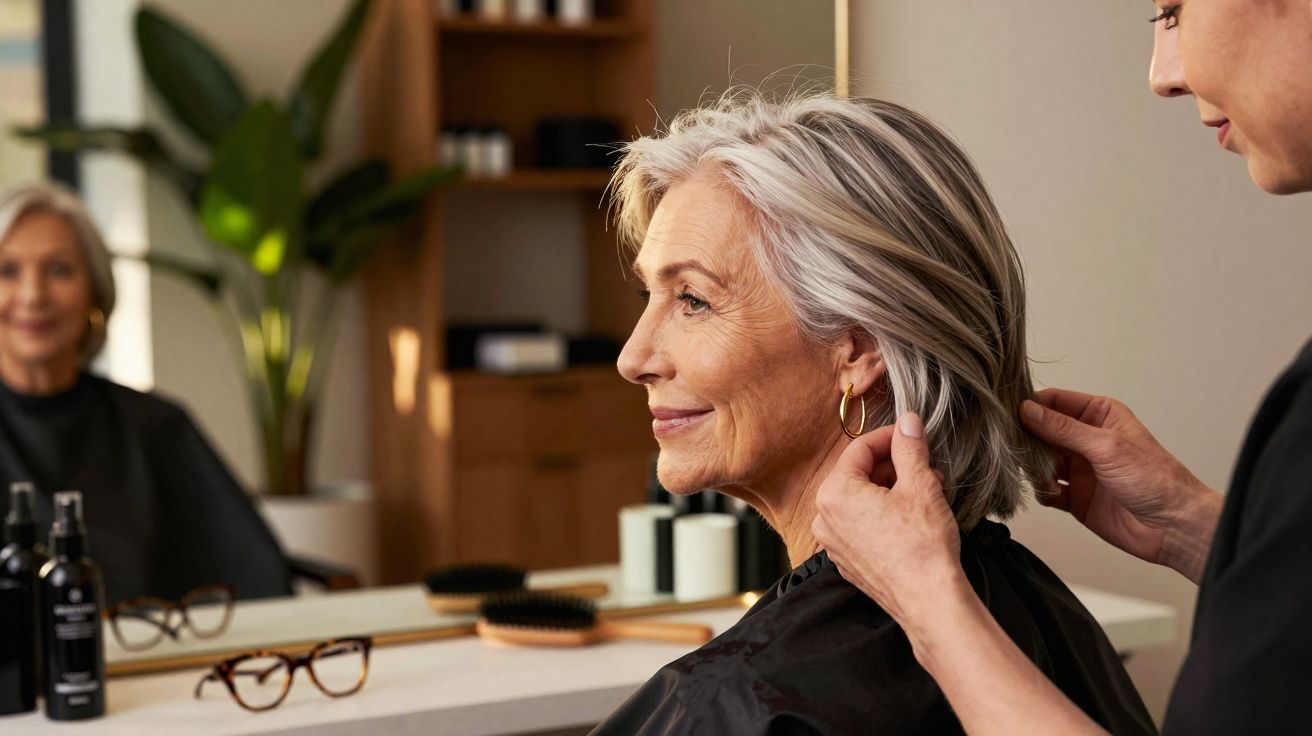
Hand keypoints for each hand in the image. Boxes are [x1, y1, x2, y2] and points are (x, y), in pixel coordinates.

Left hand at [813, 413, 965, 627]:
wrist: (929, 601)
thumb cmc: (922, 547)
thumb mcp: (920, 485)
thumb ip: (909, 448)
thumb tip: (907, 422)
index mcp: (835, 493)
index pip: (859, 448)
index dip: (889, 437)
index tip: (911, 433)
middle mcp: (825, 518)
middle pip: (858, 475)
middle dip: (894, 467)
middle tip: (926, 466)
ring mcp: (834, 543)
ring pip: (861, 501)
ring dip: (893, 490)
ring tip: (927, 491)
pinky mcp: (848, 562)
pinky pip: (862, 526)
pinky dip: (884, 514)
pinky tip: (914, 517)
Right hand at [1020, 388, 1222, 582]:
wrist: (1173, 527)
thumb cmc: (1154, 479)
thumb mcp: (1106, 446)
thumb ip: (1063, 429)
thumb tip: (1027, 410)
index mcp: (1099, 416)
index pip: (1055, 401)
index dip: (1032, 404)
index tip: (1008, 411)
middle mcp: (1086, 440)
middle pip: (1042, 431)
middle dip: (1027, 438)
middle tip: (1013, 446)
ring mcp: (1080, 469)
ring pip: (1040, 461)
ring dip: (1032, 467)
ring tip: (1037, 474)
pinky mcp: (1075, 497)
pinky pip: (1046, 491)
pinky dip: (1041, 492)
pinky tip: (1049, 493)